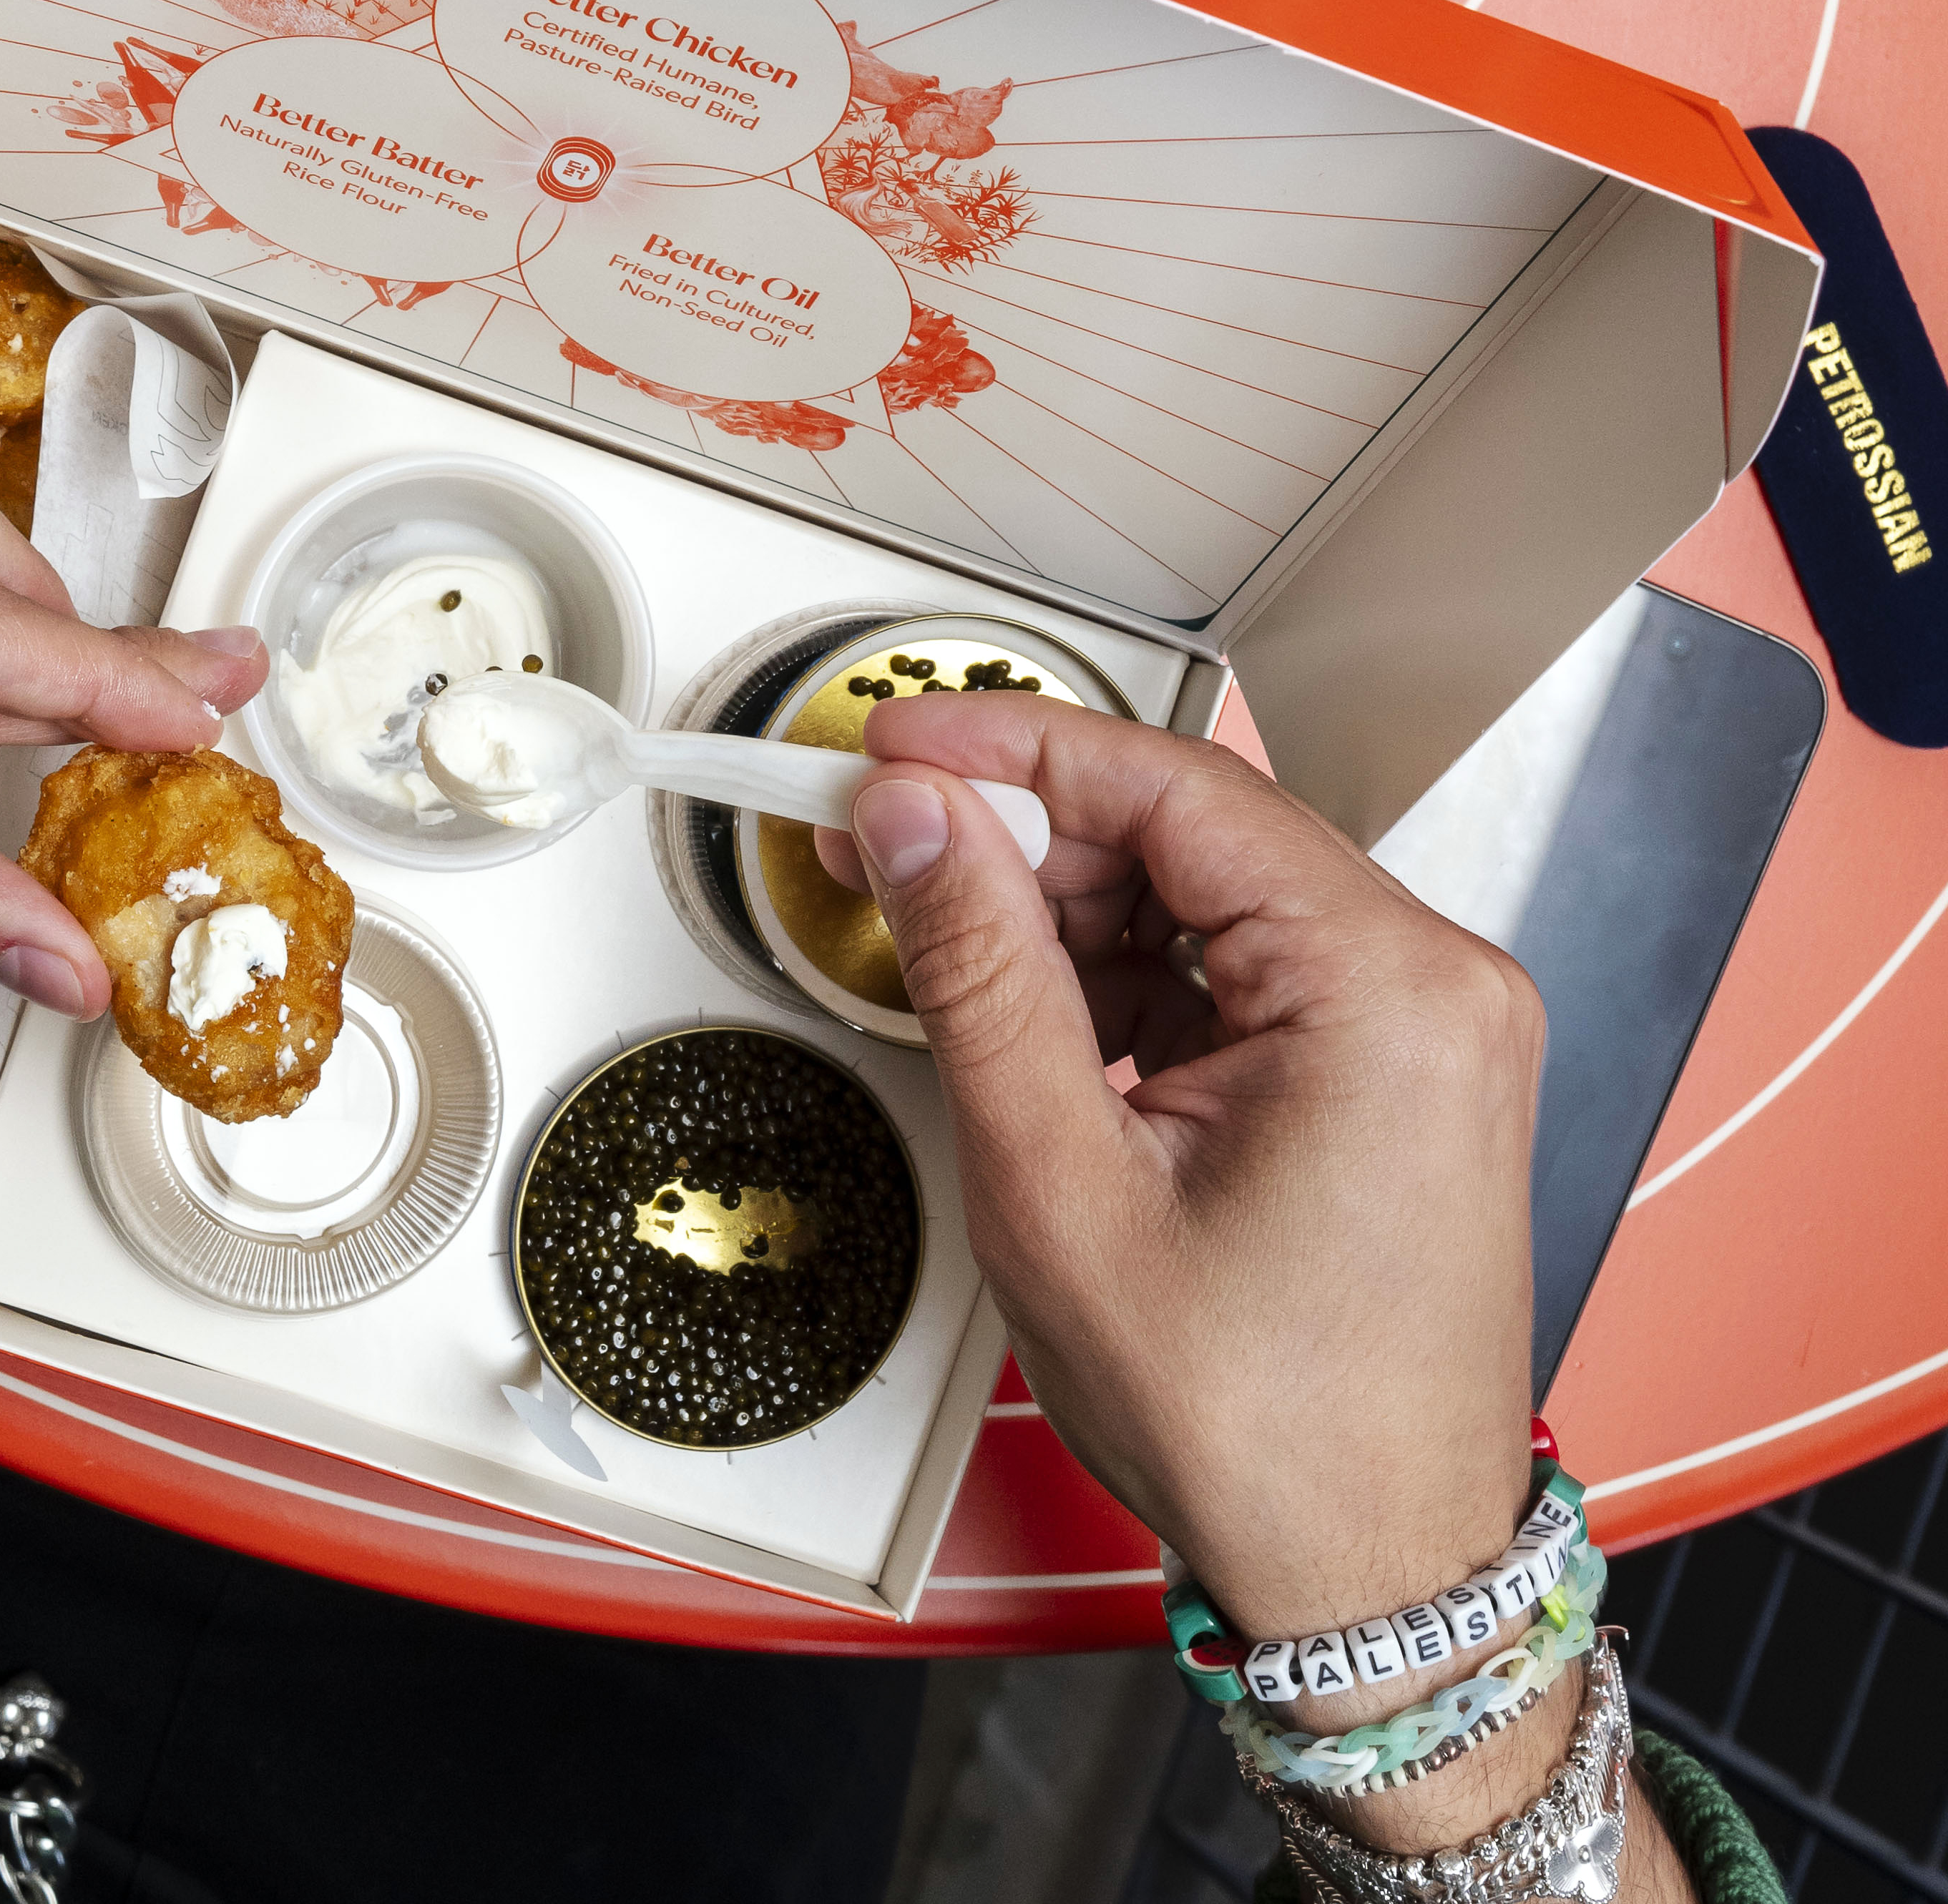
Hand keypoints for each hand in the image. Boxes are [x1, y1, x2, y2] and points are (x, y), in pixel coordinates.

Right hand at [818, 699, 1683, 1875]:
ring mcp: (1430, 1028)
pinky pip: (1250, 970)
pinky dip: (1141, 986)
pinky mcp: (1403, 1071)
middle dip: (1034, 844)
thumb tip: (915, 820)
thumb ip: (980, 971)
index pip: (1176, 785)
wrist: (1377, 1585)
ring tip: (966, 981)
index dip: (1016, 749)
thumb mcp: (1065, 1188)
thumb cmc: (1261, 1429)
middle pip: (1198, 833)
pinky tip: (1056, 1042)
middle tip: (892, 862)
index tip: (898, 743)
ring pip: (1214, 898)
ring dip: (1081, 921)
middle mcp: (1437, 982)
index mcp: (1388, 989)